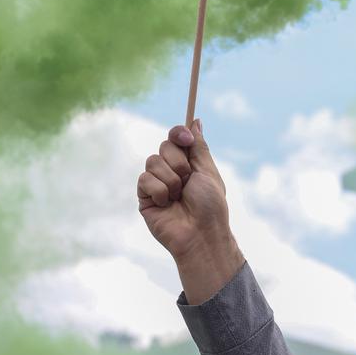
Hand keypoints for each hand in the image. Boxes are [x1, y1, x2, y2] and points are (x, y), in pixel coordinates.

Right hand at [137, 122, 242, 301]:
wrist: (201, 234)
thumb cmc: (210, 206)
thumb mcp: (207, 171)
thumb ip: (198, 146)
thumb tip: (195, 121)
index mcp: (188, 163)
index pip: (176, 137)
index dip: (178, 133)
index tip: (186, 138)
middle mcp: (171, 171)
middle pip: (164, 146)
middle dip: (179, 162)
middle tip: (188, 181)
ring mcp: (157, 183)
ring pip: (152, 161)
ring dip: (171, 179)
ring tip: (179, 197)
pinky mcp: (145, 197)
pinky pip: (144, 179)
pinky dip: (160, 190)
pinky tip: (167, 205)